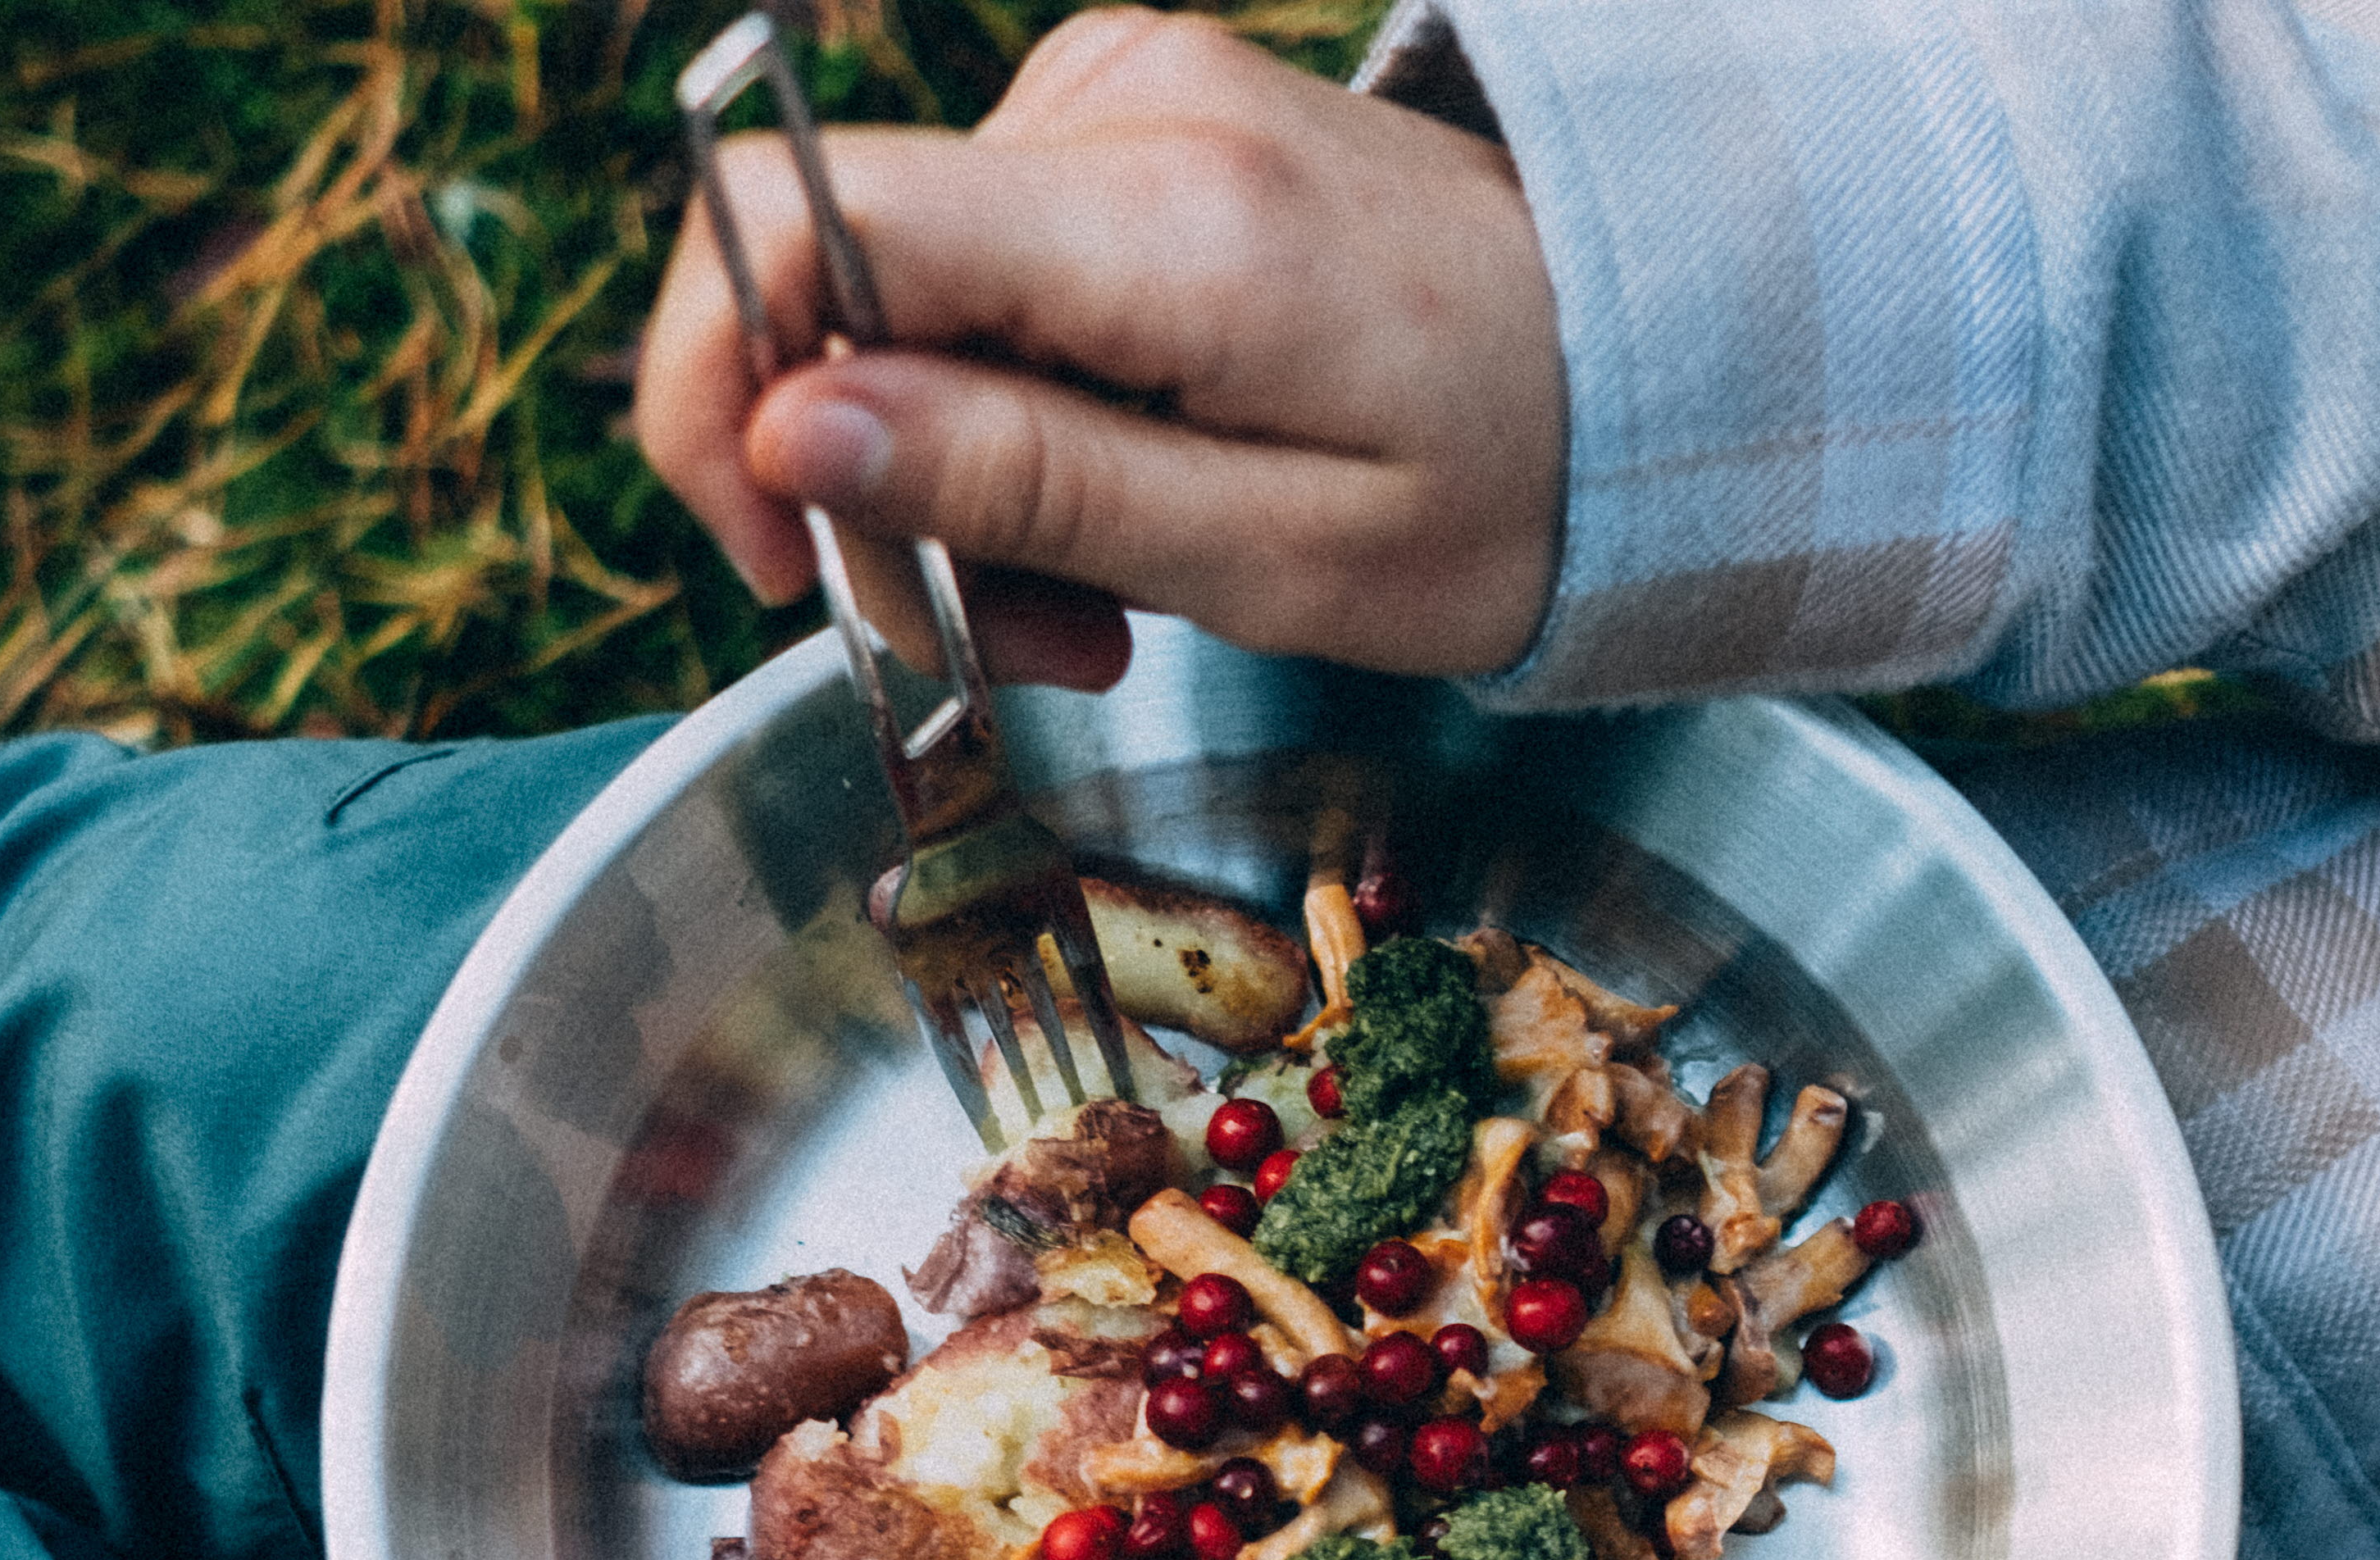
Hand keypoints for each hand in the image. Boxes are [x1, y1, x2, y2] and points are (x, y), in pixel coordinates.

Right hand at [636, 8, 1563, 688]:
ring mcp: (1123, 96)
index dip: (723, 395)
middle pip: (833, 284)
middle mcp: (1123, 107)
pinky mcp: (1130, 125)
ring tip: (1102, 601)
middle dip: (877, 494)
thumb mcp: (1272, 558)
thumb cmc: (1506, 488)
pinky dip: (1014, 416)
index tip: (780, 559)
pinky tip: (1121, 501)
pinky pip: (979, 277)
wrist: (1656, 369)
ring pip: (898, 300)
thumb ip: (1026, 483)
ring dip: (959, 481)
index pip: (800, 220)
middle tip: (1017, 644)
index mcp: (1165, 215)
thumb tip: (790, 426)